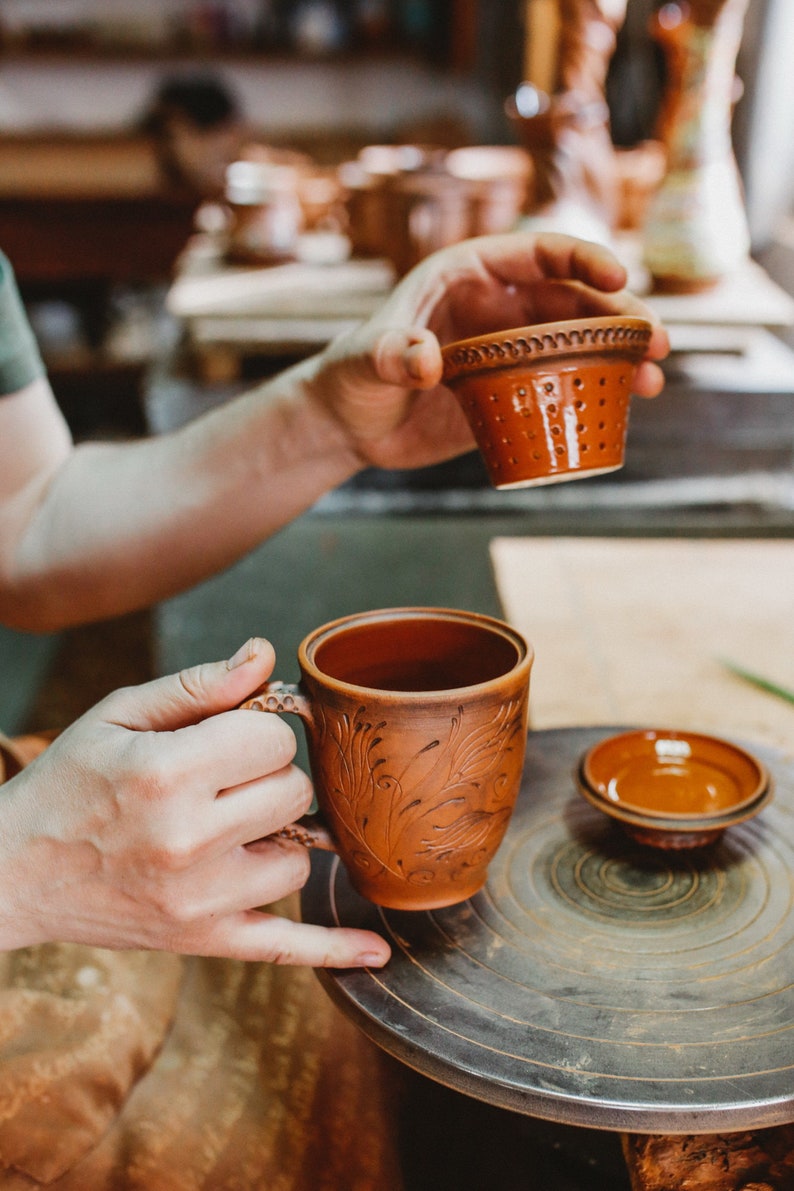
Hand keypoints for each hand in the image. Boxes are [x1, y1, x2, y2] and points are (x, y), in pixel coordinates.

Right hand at [0, 639, 389, 967]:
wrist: (12, 874)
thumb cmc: (66, 783)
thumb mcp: (117, 715)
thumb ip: (197, 686)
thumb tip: (266, 655)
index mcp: (168, 774)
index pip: (273, 738)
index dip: (258, 729)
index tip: (228, 736)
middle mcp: (190, 840)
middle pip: (295, 791)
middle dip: (270, 774)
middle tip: (226, 778)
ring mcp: (201, 899)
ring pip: (299, 855)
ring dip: (279, 833)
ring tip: (231, 825)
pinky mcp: (203, 940)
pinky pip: (285, 948)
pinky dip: (334, 949)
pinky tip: (377, 952)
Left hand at [309, 231, 668, 470]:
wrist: (346, 426)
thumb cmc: (349, 377)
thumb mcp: (364, 361)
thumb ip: (392, 356)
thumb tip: (427, 362)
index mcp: (468, 274)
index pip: (537, 254)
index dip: (582, 260)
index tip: (618, 278)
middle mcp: (497, 306)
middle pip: (573, 300)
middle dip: (620, 316)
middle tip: (658, 341)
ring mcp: (508, 350)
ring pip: (579, 341)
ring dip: (622, 354)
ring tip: (656, 378)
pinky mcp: (510, 392)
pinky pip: (564, 383)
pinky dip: (598, 389)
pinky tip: (630, 403)